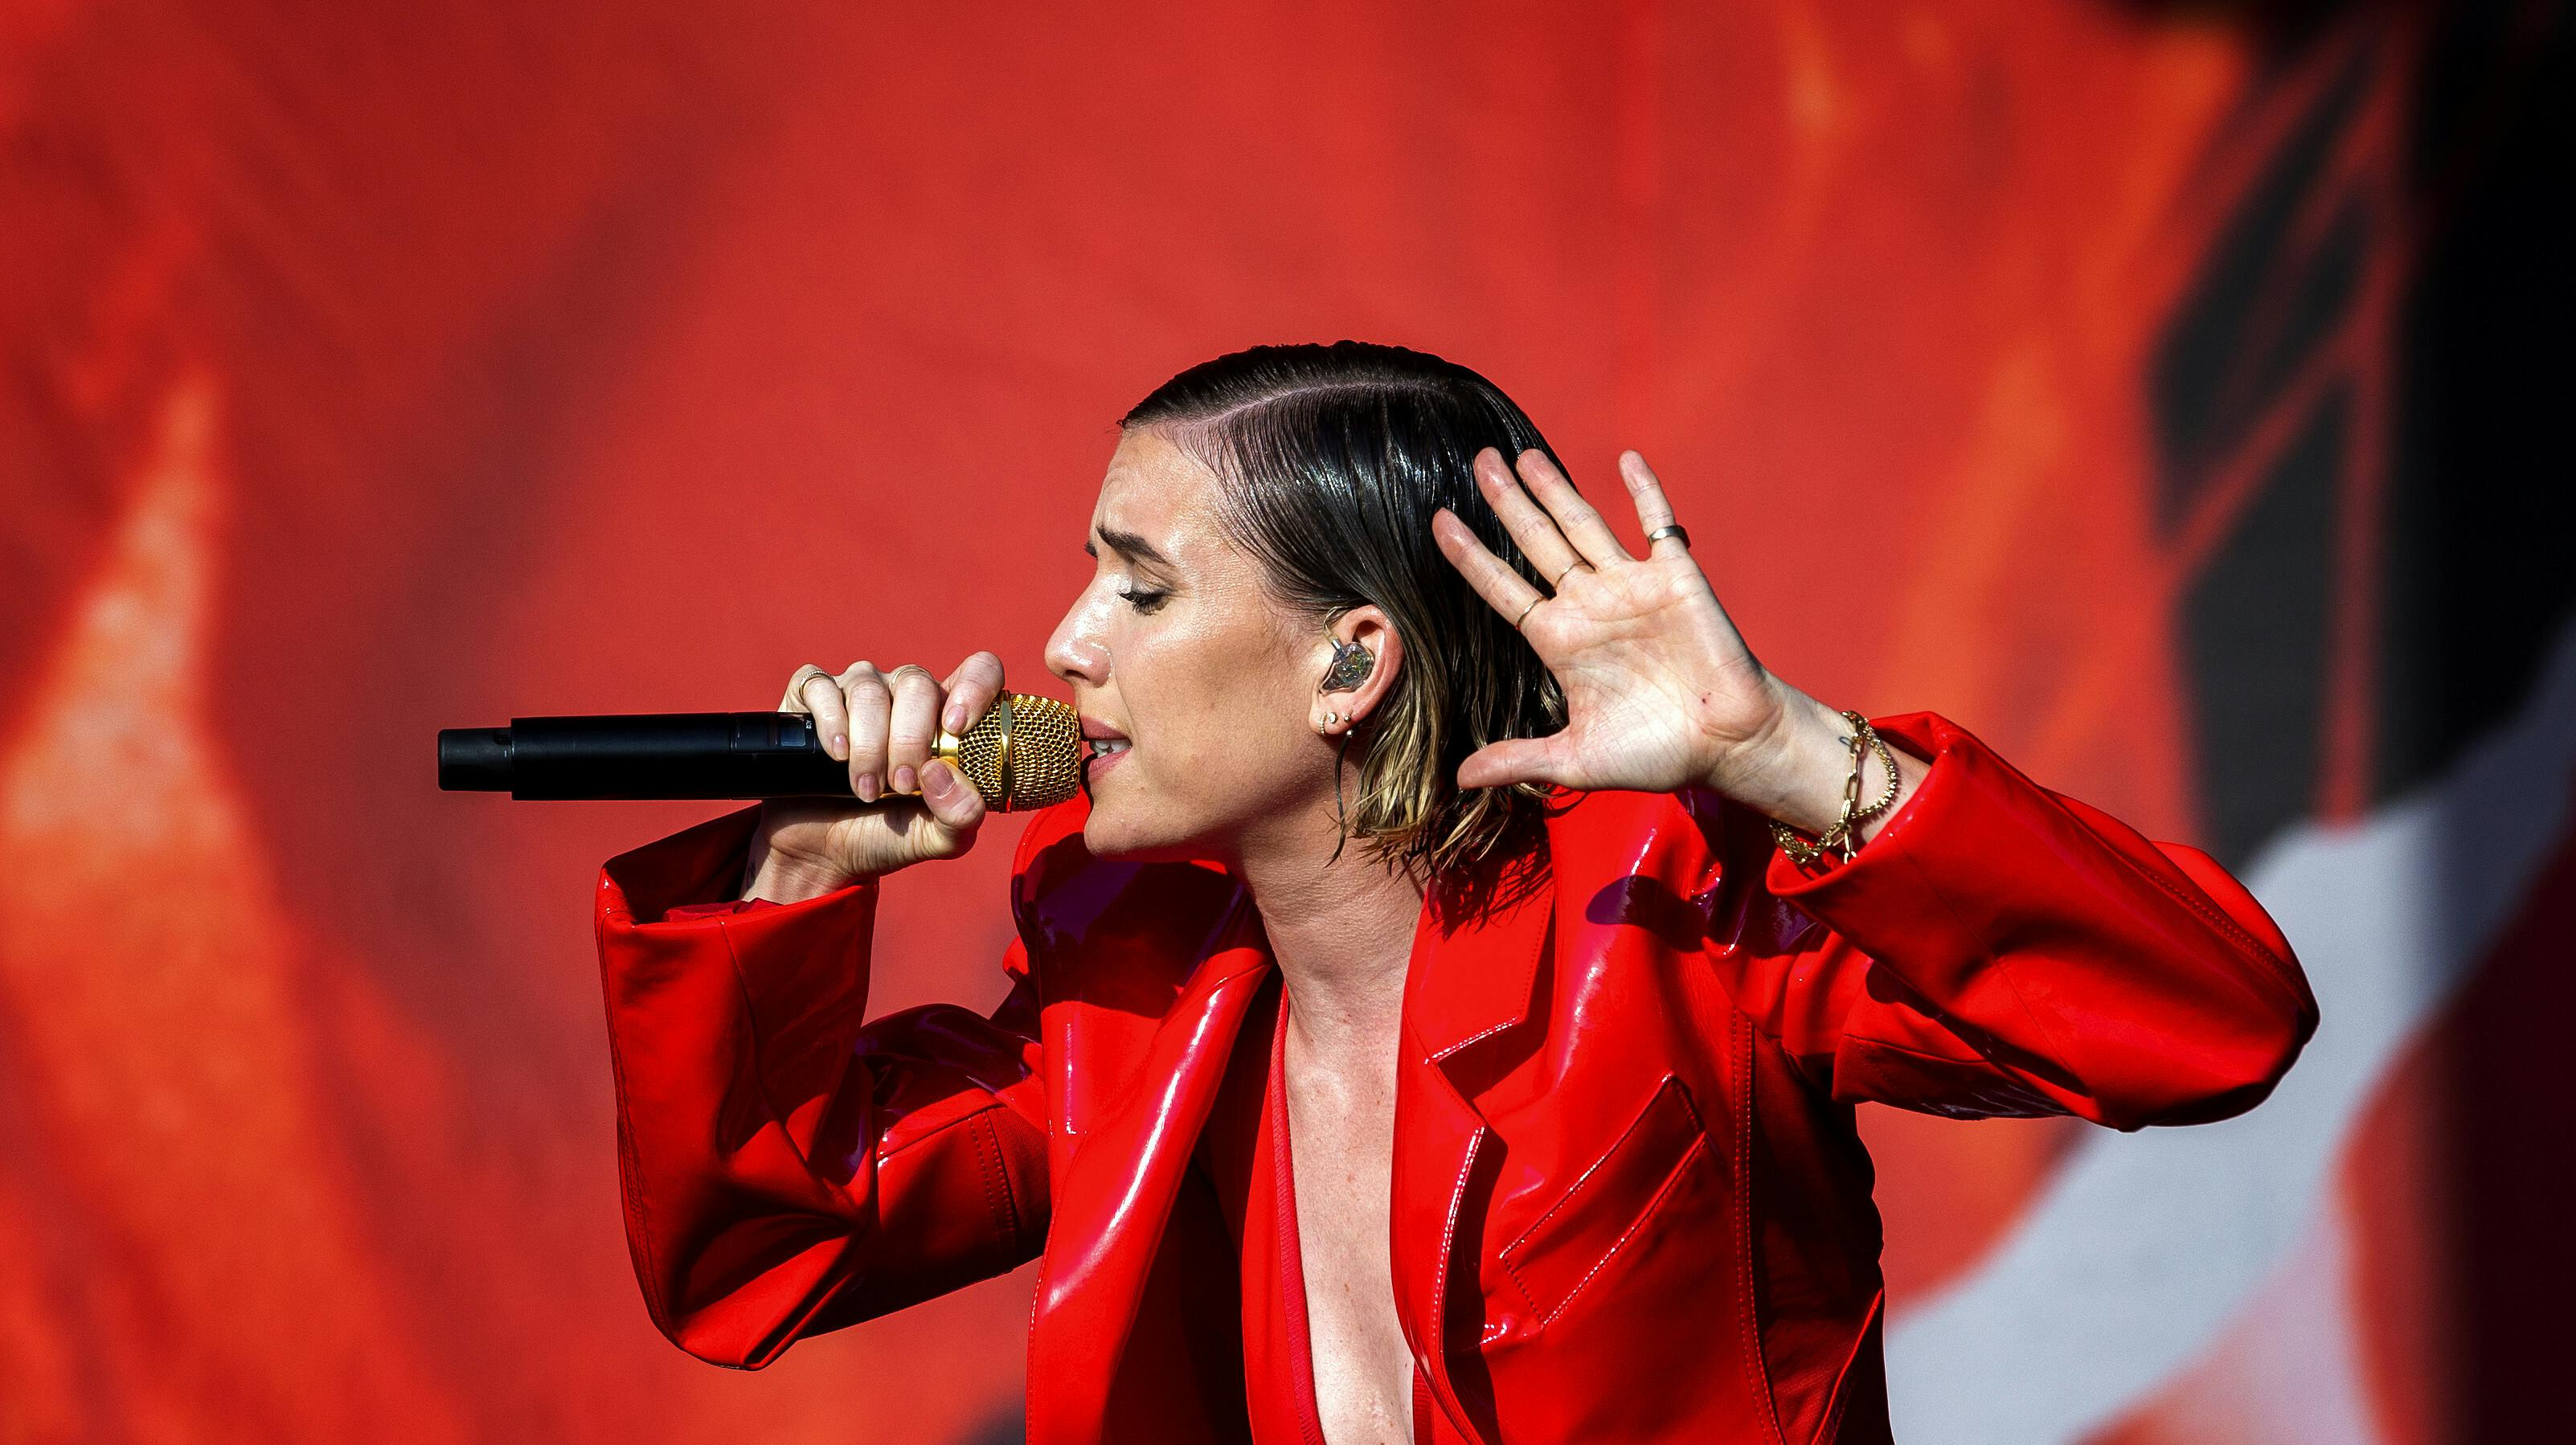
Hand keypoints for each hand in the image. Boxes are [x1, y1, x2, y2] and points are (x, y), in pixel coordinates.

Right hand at [740, 652, 1003, 898]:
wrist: (824, 852)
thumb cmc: (889, 835)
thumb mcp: (938, 838)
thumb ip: (961, 814)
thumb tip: (941, 773)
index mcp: (946, 714)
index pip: (979, 670)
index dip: (974, 687)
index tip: (956, 728)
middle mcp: (904, 692)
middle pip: (917, 683)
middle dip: (909, 740)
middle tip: (901, 786)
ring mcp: (857, 689)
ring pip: (868, 690)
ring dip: (869, 747)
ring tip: (867, 790)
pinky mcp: (810, 697)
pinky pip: (821, 685)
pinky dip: (830, 722)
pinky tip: (837, 755)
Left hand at [1431, 448, 1872, 827]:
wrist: (1729, 746)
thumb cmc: (1656, 755)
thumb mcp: (1576, 760)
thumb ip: (1518, 760)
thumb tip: (1457, 779)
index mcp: (1560, 641)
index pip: (1504, 588)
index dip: (1472, 555)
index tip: (1438, 522)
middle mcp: (1589, 605)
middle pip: (1536, 541)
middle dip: (1506, 502)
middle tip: (1477, 461)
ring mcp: (1632, 586)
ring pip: (1583, 524)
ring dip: (1555, 488)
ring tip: (1521, 453)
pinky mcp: (1677, 577)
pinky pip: (1658, 523)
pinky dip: (1645, 490)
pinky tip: (1626, 457)